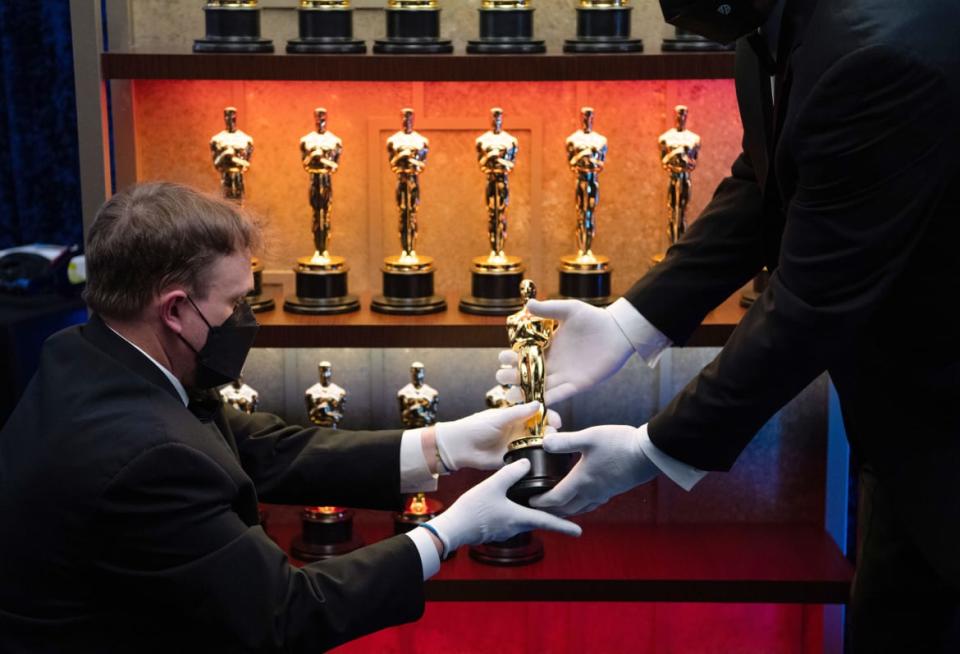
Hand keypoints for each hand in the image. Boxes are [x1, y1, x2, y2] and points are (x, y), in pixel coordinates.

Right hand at [428, 459, 581, 553]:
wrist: (453, 528)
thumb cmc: (472, 510)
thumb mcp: (493, 485)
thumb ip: (511, 473)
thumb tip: (527, 463)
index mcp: (519, 518)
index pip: (548, 522)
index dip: (565, 526)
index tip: (579, 531)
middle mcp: (515, 527)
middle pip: (539, 521)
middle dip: (552, 517)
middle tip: (565, 510)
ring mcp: (505, 530)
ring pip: (525, 521)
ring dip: (535, 514)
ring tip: (542, 504)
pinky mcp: (496, 530)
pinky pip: (513, 521)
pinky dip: (520, 514)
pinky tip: (515, 504)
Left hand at [434, 402, 560, 470]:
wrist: (460, 447)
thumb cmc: (475, 427)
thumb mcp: (498, 418)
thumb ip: (518, 413)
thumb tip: (538, 404)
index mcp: (516, 416)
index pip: (537, 413)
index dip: (548, 415)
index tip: (556, 419)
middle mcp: (519, 429)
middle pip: (541, 429)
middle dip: (550, 430)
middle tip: (554, 433)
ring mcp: (517, 444)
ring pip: (537, 444)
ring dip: (545, 444)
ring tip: (549, 444)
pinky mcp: (513, 458)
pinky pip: (528, 458)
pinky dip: (536, 458)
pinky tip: (544, 458)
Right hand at [496, 299, 633, 404]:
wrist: (617, 330)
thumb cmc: (594, 318)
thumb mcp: (569, 310)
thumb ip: (549, 309)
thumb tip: (528, 304)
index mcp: (546, 347)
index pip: (522, 356)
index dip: (511, 359)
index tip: (504, 357)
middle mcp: (552, 364)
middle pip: (526, 375)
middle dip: (511, 377)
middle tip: (503, 376)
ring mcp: (563, 376)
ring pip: (538, 388)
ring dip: (524, 393)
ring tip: (510, 395)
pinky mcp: (576, 385)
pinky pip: (559, 395)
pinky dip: (547, 400)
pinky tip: (535, 403)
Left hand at [529, 425, 659, 516]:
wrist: (648, 453)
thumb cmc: (619, 444)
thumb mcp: (589, 437)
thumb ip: (565, 441)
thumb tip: (544, 443)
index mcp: (581, 481)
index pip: (555, 498)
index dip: (540, 501)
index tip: (529, 500)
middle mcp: (591, 492)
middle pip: (566, 508)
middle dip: (550, 511)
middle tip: (537, 509)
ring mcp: (603, 493)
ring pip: (579, 509)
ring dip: (565, 510)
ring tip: (555, 508)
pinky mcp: (613, 490)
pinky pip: (592, 504)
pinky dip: (581, 506)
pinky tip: (582, 499)